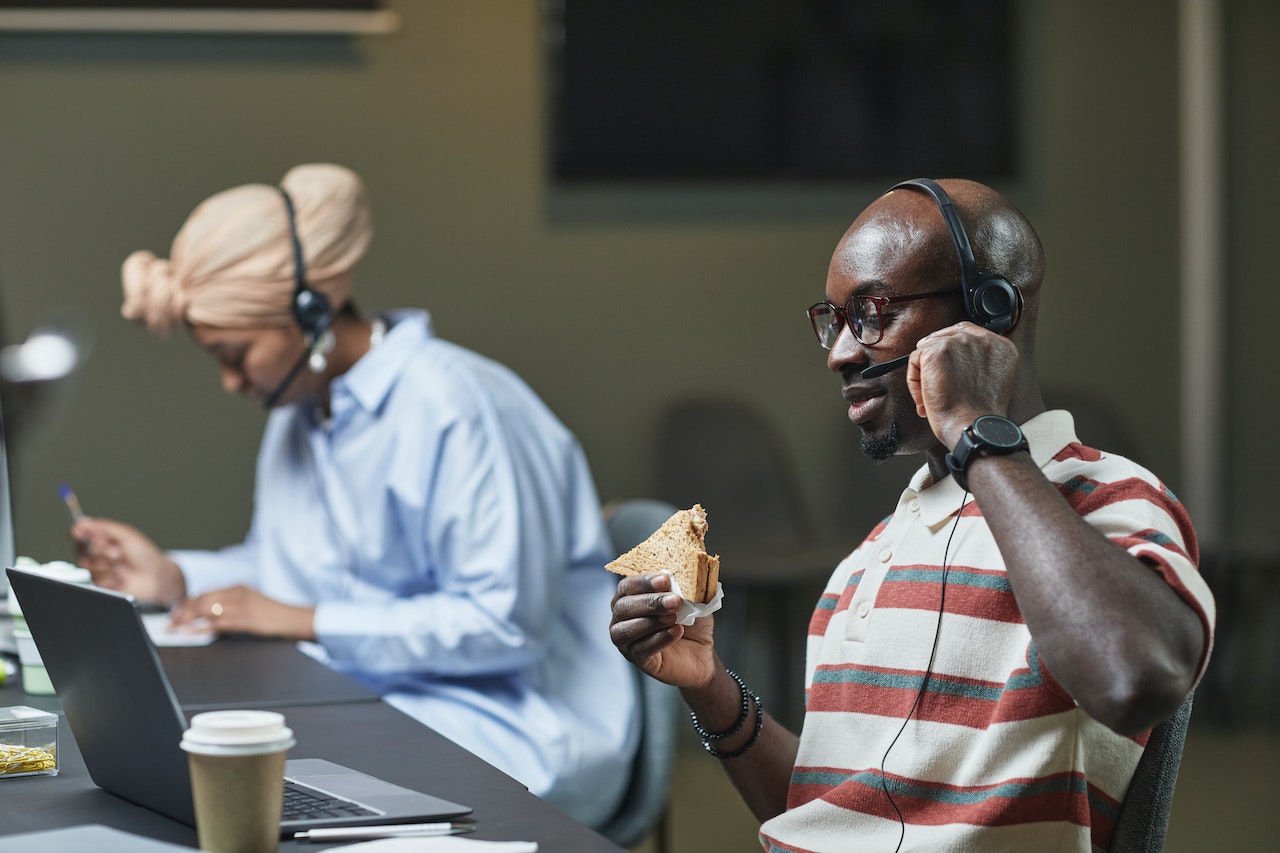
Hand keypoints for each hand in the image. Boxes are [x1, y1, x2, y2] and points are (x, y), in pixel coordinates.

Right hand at [71, 517, 185, 604]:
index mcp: (102, 541)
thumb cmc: (145, 555)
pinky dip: (112, 577)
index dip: (78, 533)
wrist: (156, 577)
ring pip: (89, 566)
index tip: (80, 532)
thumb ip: (104, 527)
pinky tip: (122, 576)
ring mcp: (99, 571)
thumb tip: (82, 521)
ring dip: (108, 564)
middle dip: (100, 550)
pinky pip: (97, 580)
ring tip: (122, 564)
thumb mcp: (126, 535)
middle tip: (117, 552)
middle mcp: (98, 555)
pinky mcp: (102, 586)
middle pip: (82, 551)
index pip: (81, 536)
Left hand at [169, 585, 316, 640]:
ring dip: (185, 620)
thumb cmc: (274, 615)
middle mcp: (236, 594)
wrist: (293, 619)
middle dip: (183, 611)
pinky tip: (188, 632)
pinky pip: (215, 623)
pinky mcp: (243, 620)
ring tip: (173, 628)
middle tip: (171, 622)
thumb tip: (210, 615)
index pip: (206, 593)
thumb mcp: (252, 603)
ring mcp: (240, 606)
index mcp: (238, 588)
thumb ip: (233, 605)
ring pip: (205, 610)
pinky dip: (199, 628)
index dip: (188, 603)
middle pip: (202, 600)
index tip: (177, 612)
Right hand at [609, 573, 716, 688]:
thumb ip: (683, 586)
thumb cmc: (691, 622)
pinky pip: (641, 650)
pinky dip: (659, 639)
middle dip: (649, 602)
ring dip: (652, 621)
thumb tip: (683, 573)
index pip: (627, 586)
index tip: (665, 579)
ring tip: (674, 617)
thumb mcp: (691, 599)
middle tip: (674, 600)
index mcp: (631, 598)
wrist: (702, 652)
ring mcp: (627, 642)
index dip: (644, 581)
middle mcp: (622, 619)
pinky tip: (676, 631)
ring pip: (626, 630)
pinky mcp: (639, 660)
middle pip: (623, 607)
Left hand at [907, 322, 1020, 447]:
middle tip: (936, 386)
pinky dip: (915, 382)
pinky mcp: (938, 350)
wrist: (973, 426)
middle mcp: (983, 339)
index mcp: (1000, 346)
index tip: (944, 367)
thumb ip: (978, 362)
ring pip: (928, 349)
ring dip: (925, 375)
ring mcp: (960, 342)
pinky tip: (927, 399)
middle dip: (935, 361)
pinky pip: (915, 360)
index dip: (951, 348)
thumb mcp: (990, 380)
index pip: (967, 333)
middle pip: (945, 337)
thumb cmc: (980, 414)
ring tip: (934, 398)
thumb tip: (954, 360)